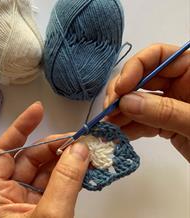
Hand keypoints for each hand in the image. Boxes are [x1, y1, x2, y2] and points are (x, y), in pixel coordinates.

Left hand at [0, 102, 89, 217]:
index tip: (38, 110)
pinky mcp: (46, 210)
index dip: (20, 128)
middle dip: (54, 146)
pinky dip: (73, 176)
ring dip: (68, 160)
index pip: (3, 152)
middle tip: (79, 139)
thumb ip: (64, 182)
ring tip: (88, 151)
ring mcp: (29, 204)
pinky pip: (58, 185)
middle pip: (29, 159)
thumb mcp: (50, 215)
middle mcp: (10, 196)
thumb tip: (79, 150)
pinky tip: (87, 167)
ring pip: (46, 171)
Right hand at [104, 43, 189, 161]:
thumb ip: (166, 111)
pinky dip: (128, 129)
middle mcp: (182, 84)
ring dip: (120, 114)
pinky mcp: (168, 125)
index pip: (159, 55)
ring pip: (138, 102)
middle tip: (109, 111)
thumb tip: (127, 101)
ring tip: (106, 127)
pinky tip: (117, 136)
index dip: (136, 67)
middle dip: (122, 94)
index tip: (121, 88)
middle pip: (142, 79)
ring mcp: (173, 105)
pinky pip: (143, 122)